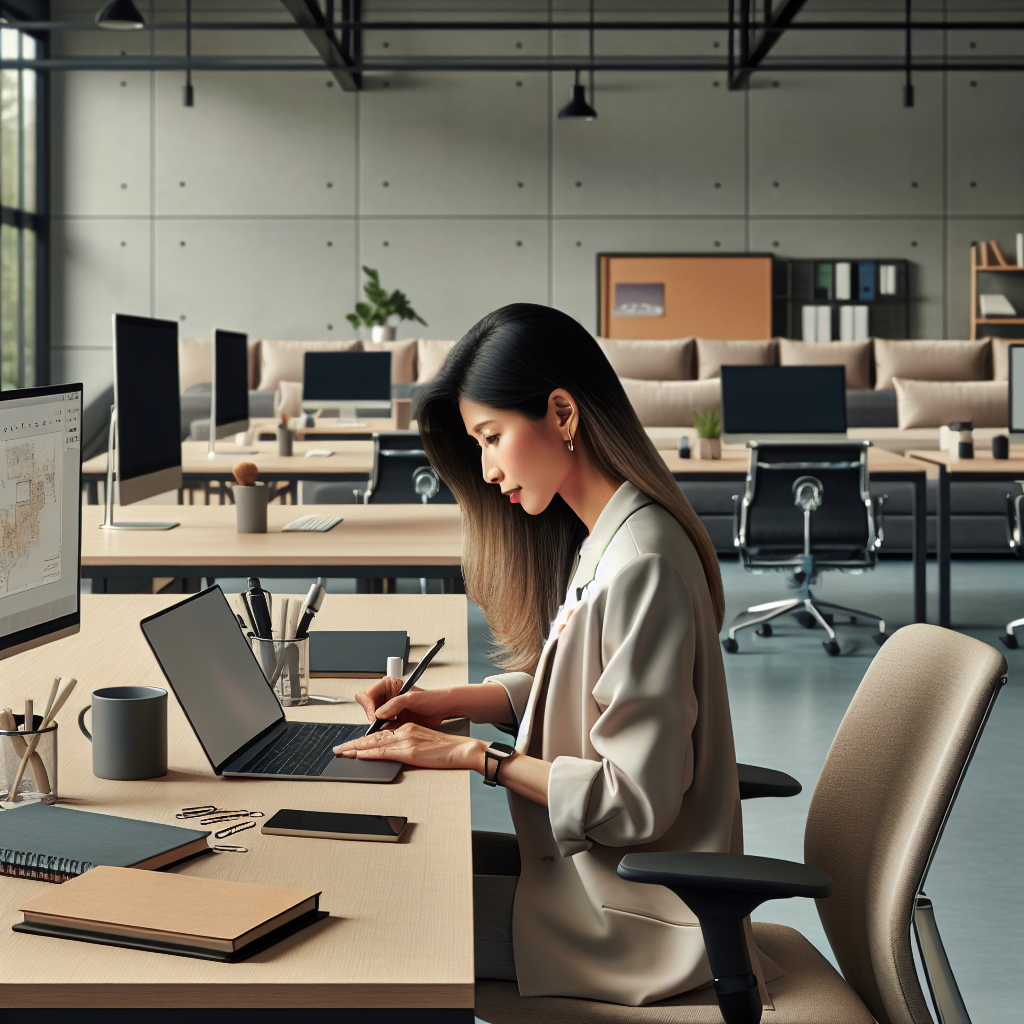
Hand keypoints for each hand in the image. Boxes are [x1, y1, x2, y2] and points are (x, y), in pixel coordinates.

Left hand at [334, 723, 485, 771]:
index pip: (380, 734)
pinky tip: (360, 755)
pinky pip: (385, 752)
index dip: (363, 740)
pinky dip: (370, 753)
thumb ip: (408, 745)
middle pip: (373, 737)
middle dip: (354, 744)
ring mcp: (406, 741)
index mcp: (408, 729)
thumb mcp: (423, 742)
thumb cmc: (446, 749)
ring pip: (375, 743)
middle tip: (339, 749)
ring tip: (342, 752)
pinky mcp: (410, 751)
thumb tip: (394, 753)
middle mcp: (404, 731)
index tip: (352, 744)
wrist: (461, 749)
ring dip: (356, 748)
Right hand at [354, 677, 454, 729]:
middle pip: (368, 707)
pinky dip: (383, 732)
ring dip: (376, 725)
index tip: (375, 716)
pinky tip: (390, 732)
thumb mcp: (411, 698)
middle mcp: (387, 697)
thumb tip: (379, 713)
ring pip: (373, 719)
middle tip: (377, 723)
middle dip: (371, 715)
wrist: (442, 710)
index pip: (368, 694)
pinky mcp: (394, 722)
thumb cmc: (431, 698)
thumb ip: (394, 704)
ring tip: (385, 728)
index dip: (370, 706)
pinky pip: (382, 728)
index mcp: (389, 686)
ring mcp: (390, 710)